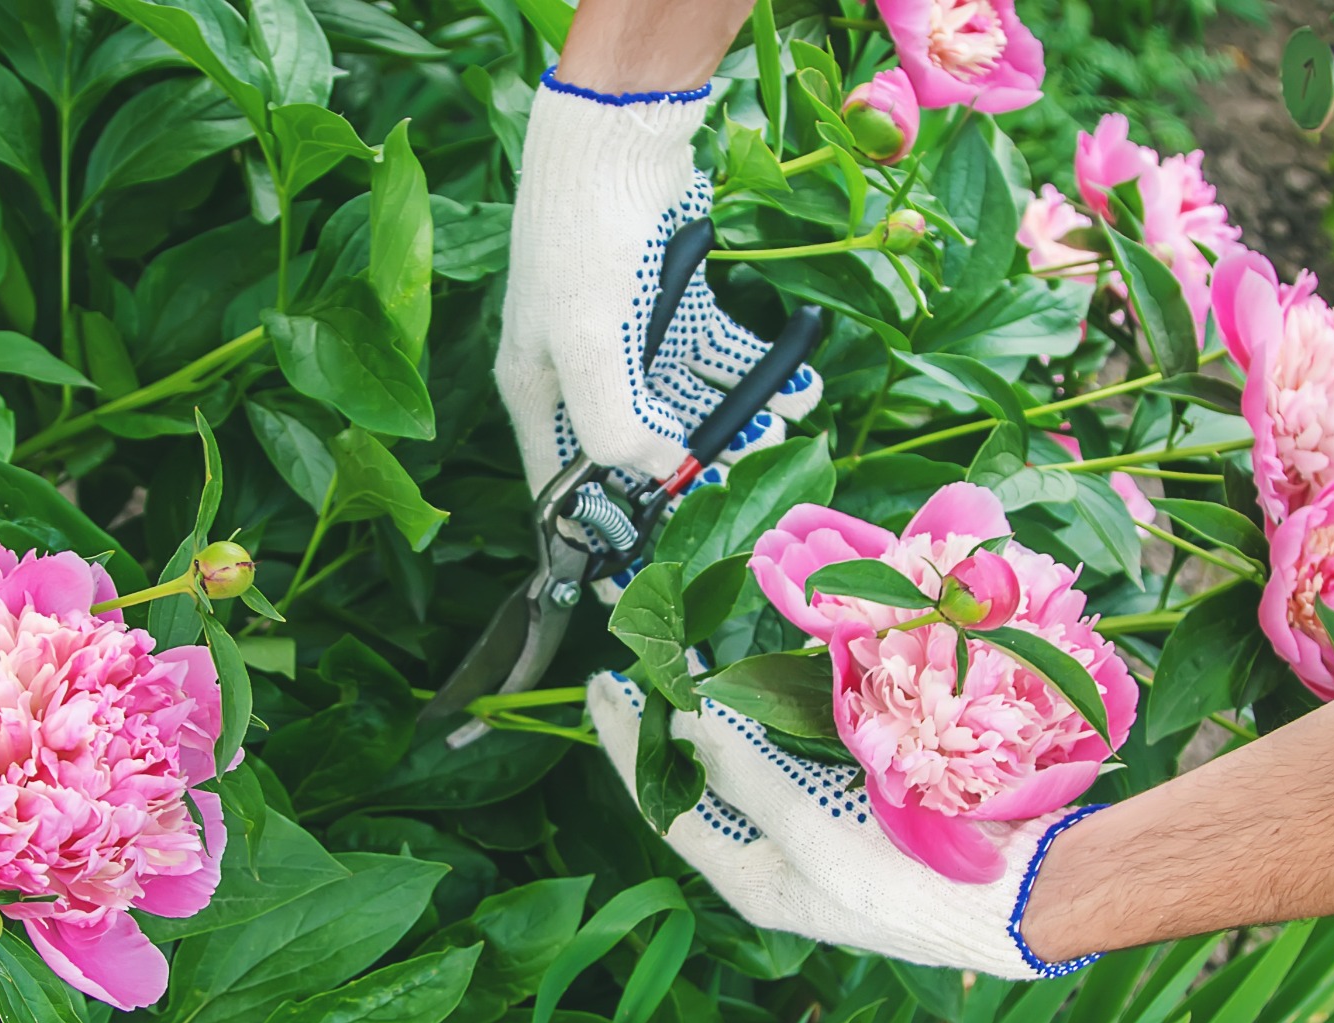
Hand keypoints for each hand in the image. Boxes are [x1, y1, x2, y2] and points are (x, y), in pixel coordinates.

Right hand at [495, 77, 822, 497]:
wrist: (618, 137)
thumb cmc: (583, 240)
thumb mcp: (588, 344)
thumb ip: (616, 423)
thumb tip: (656, 475)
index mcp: (538, 390)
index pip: (562, 482)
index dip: (596, 530)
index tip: (635, 574)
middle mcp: (577, 369)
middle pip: (633, 446)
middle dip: (687, 476)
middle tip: (739, 500)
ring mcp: (625, 334)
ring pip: (683, 402)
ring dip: (733, 426)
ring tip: (781, 440)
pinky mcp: (671, 300)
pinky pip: (716, 354)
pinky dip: (754, 374)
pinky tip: (795, 390)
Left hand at [584, 673, 1098, 978]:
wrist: (1024, 896)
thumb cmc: (911, 884)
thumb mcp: (815, 833)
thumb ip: (748, 777)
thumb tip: (686, 723)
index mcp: (753, 879)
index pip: (664, 804)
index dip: (629, 745)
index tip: (604, 689)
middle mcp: (777, 857)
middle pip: (700, 782)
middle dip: (665, 726)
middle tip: (633, 667)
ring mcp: (818, 830)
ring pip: (751, 761)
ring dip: (721, 714)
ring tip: (688, 661)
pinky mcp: (861, 803)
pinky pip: (805, 751)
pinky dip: (784, 712)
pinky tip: (770, 673)